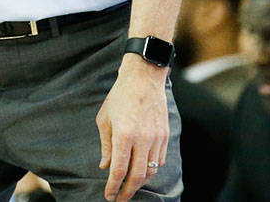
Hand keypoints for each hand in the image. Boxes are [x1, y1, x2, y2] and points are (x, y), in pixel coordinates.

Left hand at [96, 58, 168, 201]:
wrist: (143, 79)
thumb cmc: (119, 97)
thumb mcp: (105, 119)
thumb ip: (106, 146)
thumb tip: (105, 167)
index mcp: (124, 135)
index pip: (119, 170)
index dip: (113, 186)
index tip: (109, 196)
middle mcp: (142, 140)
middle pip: (137, 176)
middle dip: (128, 191)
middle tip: (120, 199)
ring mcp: (156, 138)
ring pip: (151, 171)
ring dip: (140, 182)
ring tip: (130, 187)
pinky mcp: (165, 136)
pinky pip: (159, 160)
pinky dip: (151, 169)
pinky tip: (142, 171)